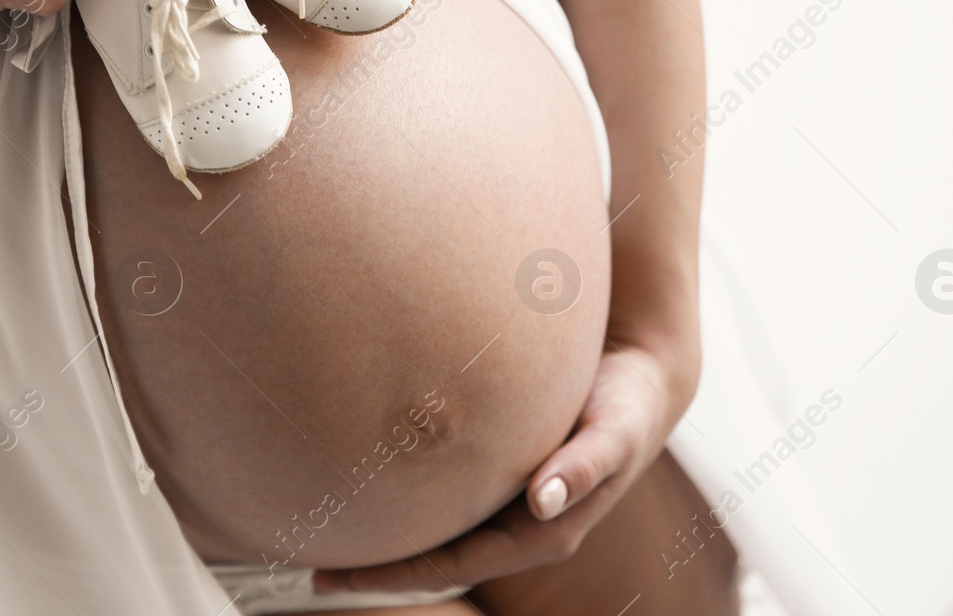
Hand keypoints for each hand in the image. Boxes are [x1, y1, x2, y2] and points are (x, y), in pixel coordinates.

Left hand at [312, 339, 696, 595]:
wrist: (640, 376)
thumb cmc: (627, 403)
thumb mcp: (615, 430)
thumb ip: (585, 464)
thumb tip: (544, 499)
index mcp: (545, 532)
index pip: (456, 566)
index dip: (399, 575)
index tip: (342, 574)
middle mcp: (522, 526)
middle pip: (438, 561)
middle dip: (380, 568)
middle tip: (311, 565)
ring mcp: (510, 504)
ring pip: (439, 534)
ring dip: (389, 539)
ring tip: (327, 532)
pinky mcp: (502, 476)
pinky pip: (447, 501)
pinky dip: (408, 502)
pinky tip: (369, 486)